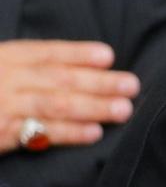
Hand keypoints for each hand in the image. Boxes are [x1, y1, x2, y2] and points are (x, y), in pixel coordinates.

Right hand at [0, 39, 138, 156]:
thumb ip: (32, 67)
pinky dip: (69, 133)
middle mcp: (4, 78)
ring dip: (93, 107)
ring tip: (123, 110)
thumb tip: (89, 68)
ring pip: (54, 105)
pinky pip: (40, 133)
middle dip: (98, 82)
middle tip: (131, 85)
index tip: (108, 56)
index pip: (45, 52)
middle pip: (58, 78)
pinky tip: (94, 133)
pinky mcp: (2, 133)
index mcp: (4, 57)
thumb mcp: (3, 69)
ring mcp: (3, 106)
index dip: (77, 54)